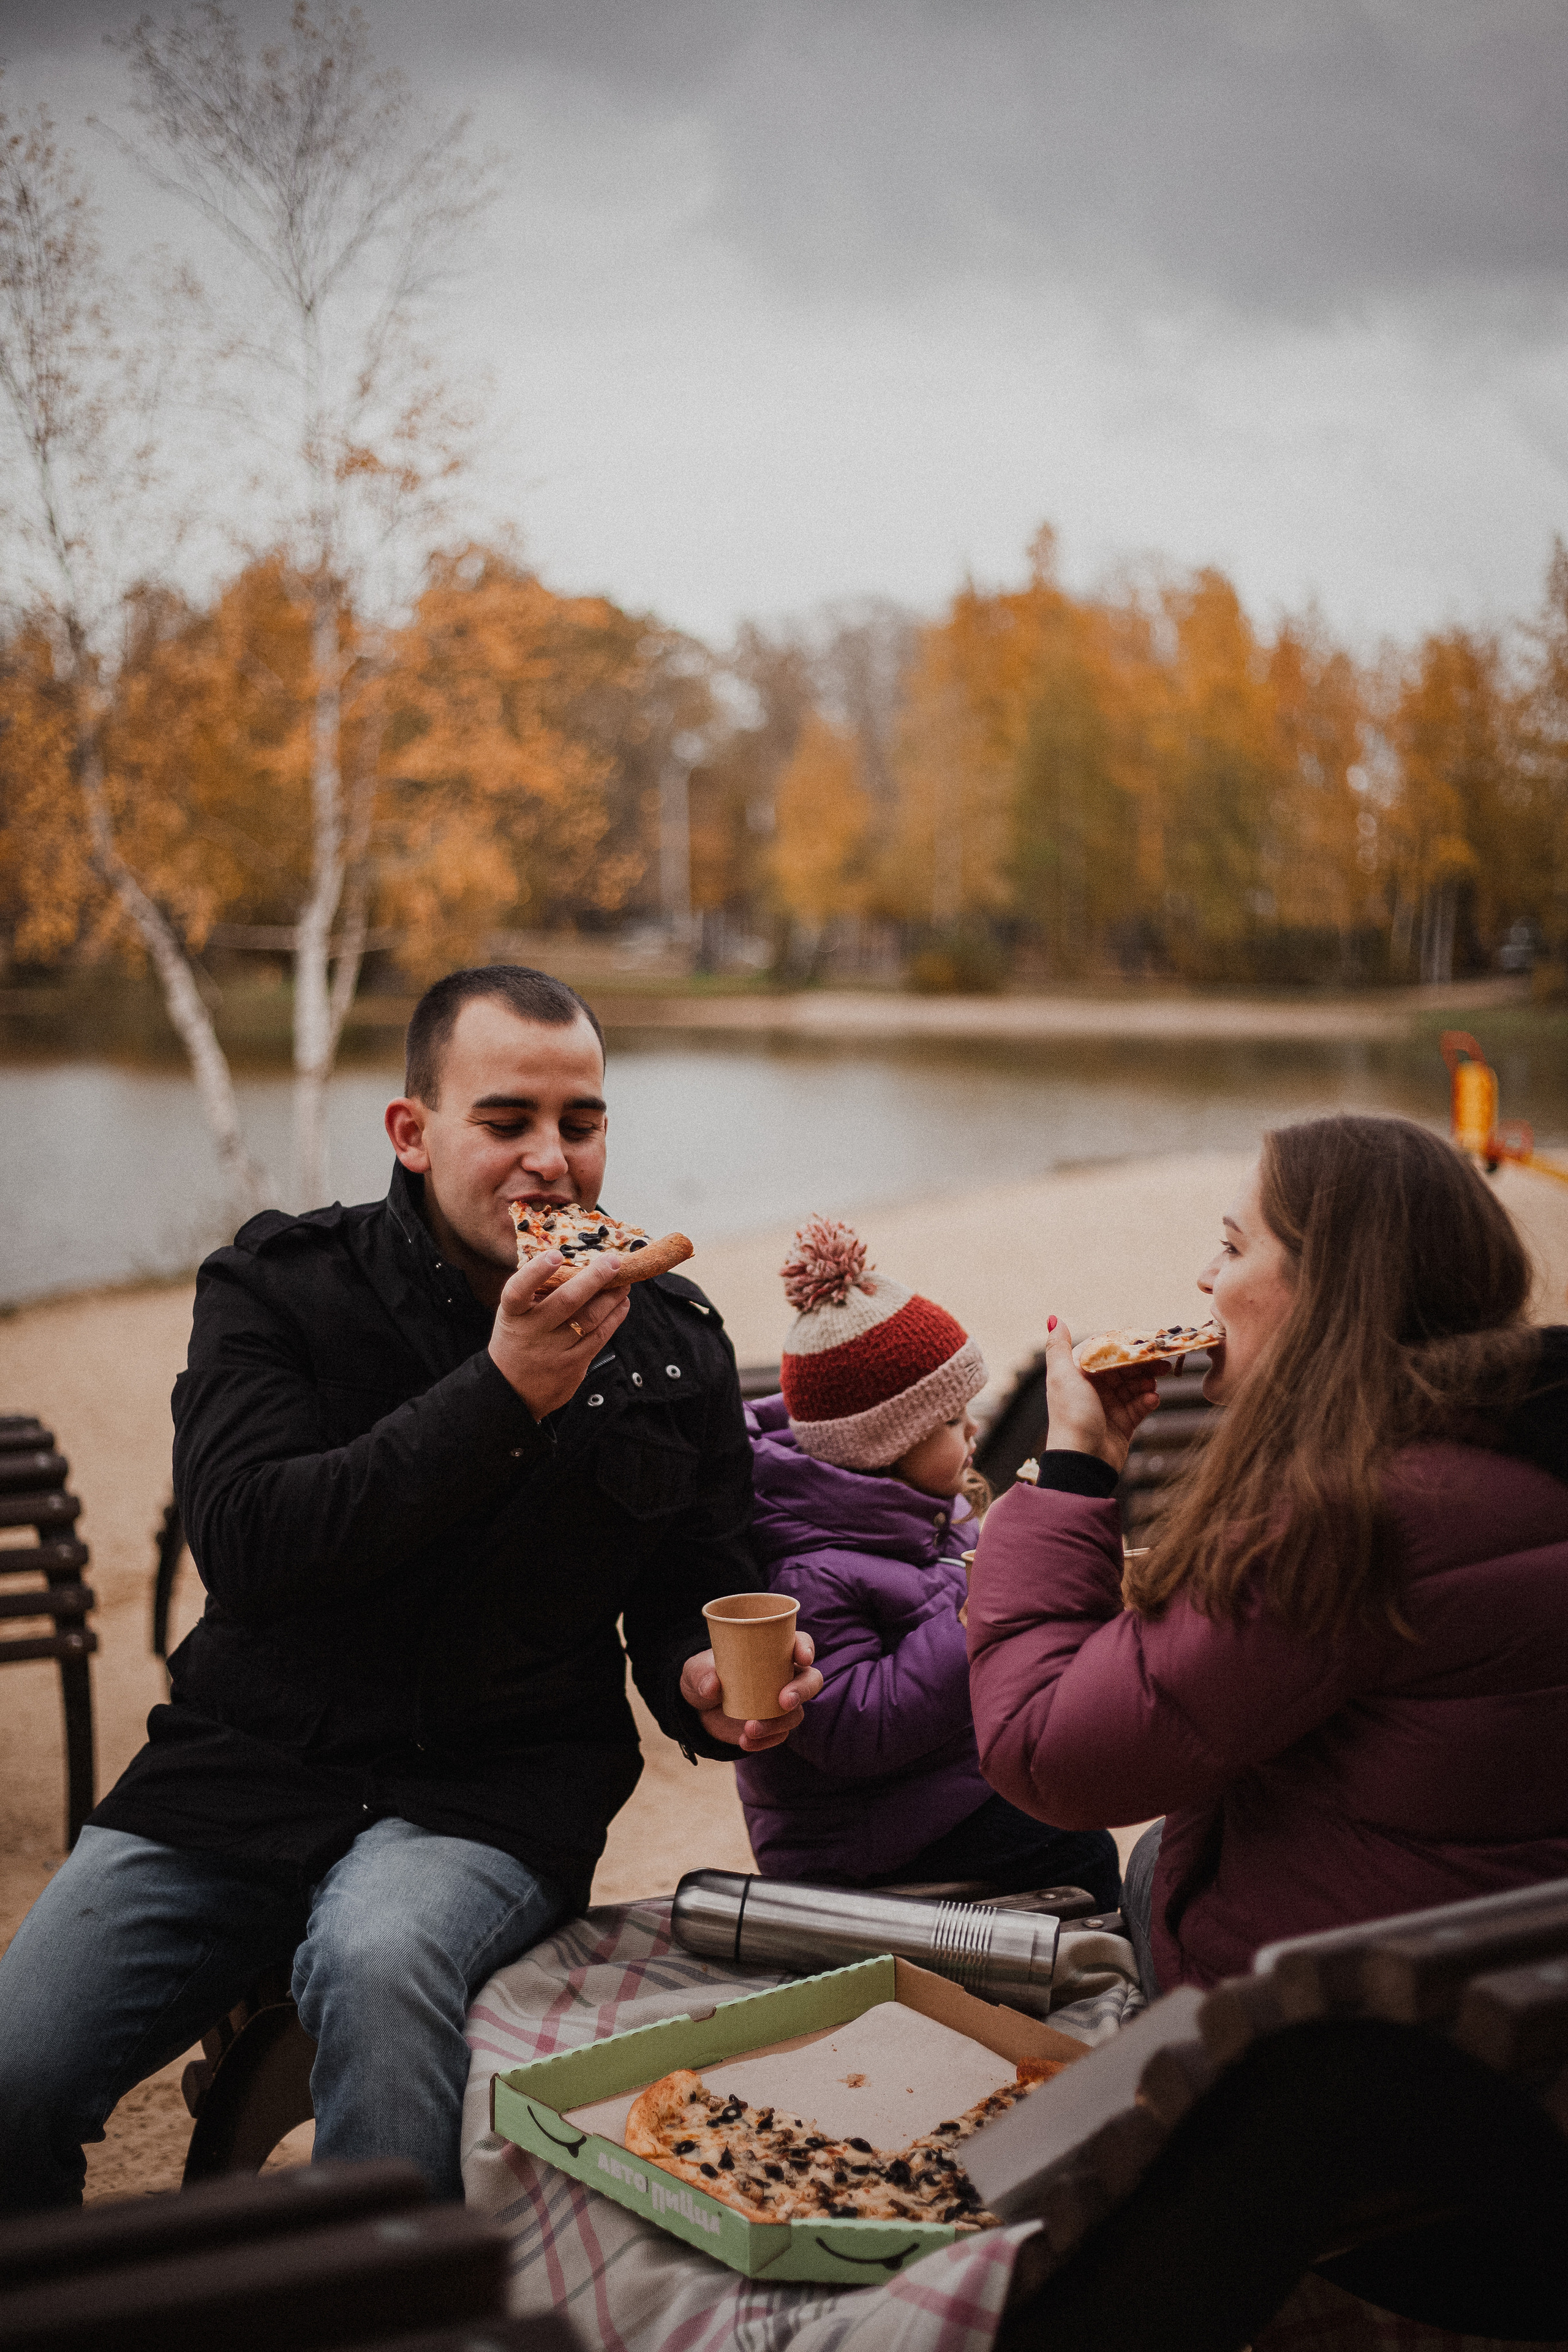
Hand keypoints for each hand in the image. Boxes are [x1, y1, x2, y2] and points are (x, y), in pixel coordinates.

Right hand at [488, 1250, 631, 1420]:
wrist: (511, 1391)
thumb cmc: (517, 1339)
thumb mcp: (514, 1316)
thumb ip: (534, 1293)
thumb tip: (574, 1261)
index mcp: (512, 1315)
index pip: (518, 1291)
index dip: (536, 1272)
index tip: (555, 1254)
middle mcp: (532, 1332)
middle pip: (566, 1302)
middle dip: (594, 1279)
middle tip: (613, 1262)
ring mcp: (553, 1351)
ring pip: (590, 1319)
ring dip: (612, 1297)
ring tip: (624, 1282)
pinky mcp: (573, 1366)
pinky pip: (599, 1337)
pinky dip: (614, 1318)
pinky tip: (622, 1304)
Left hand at [680, 1632, 821, 1754]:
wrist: (697, 1707)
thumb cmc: (703, 1675)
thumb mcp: (696, 1670)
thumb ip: (702, 1675)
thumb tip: (712, 1687)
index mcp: (772, 1651)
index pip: (799, 1643)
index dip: (805, 1648)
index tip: (802, 1658)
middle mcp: (783, 1675)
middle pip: (811, 1680)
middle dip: (802, 1690)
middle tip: (783, 1701)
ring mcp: (779, 1703)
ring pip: (796, 1713)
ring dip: (778, 1723)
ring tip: (750, 1729)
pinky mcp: (772, 1725)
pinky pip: (780, 1735)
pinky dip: (765, 1741)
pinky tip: (746, 1742)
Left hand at [1043, 1316, 1161, 1476]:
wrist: (1082, 1461)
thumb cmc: (1070, 1416)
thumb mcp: (1062, 1377)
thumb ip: (1058, 1346)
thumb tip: (1052, 1317)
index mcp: (1077, 1374)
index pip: (1105, 1352)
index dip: (1124, 1345)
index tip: (1145, 1341)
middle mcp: (1093, 1389)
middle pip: (1123, 1368)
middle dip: (1142, 1364)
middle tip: (1162, 1362)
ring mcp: (1108, 1407)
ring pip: (1134, 1385)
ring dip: (1146, 1382)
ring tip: (1154, 1384)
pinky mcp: (1123, 1424)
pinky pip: (1139, 1406)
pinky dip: (1147, 1401)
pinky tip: (1151, 1400)